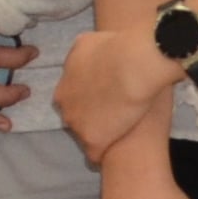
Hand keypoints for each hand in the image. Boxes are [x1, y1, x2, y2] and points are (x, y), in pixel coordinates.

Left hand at [54, 25, 178, 160]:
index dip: (91, 99)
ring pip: (86, 136)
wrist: (134, 65)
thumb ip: (84, 57)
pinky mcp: (93, 142)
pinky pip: (96, 154)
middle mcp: (65, 106)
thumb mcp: (88, 44)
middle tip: (116, 113)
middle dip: (92, 117)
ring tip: (121, 133)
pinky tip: (120, 148)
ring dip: (101, 134)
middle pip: (76, 118)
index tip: (107, 97)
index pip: (72, 99)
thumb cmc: (115, 47)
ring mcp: (77, 126)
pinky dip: (106, 151)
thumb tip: (89, 57)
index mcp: (63, 86)